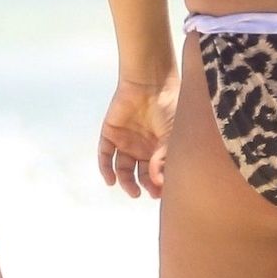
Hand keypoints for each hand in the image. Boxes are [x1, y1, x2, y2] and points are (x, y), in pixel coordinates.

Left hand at [97, 76, 178, 199]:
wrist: (151, 83)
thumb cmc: (169, 107)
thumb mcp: (172, 134)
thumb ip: (164, 157)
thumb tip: (158, 180)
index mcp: (160, 149)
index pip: (158, 173)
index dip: (159, 185)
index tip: (162, 194)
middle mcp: (143, 148)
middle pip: (141, 175)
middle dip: (145, 186)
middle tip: (149, 193)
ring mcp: (126, 142)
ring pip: (122, 169)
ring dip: (126, 182)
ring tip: (132, 191)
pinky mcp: (110, 134)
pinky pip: (104, 156)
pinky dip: (105, 169)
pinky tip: (111, 181)